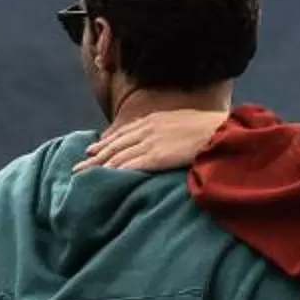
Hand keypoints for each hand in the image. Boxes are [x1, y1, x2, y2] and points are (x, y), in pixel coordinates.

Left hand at [76, 107, 227, 173]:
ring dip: (98, 167)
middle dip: (95, 156)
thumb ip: (169, 131)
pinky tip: (104, 179)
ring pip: (117, 156)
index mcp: (155, 120)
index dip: (106, 142)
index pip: (124, 133)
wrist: (221, 131)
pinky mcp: (156, 156)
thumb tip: (166, 142)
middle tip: (78, 166)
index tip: (92, 149)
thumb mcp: (184, 124)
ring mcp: (151, 142)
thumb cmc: (210, 130)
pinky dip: (114, 173)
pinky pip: (129, 166)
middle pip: (114, 145)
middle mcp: (148, 129)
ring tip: (82, 176)